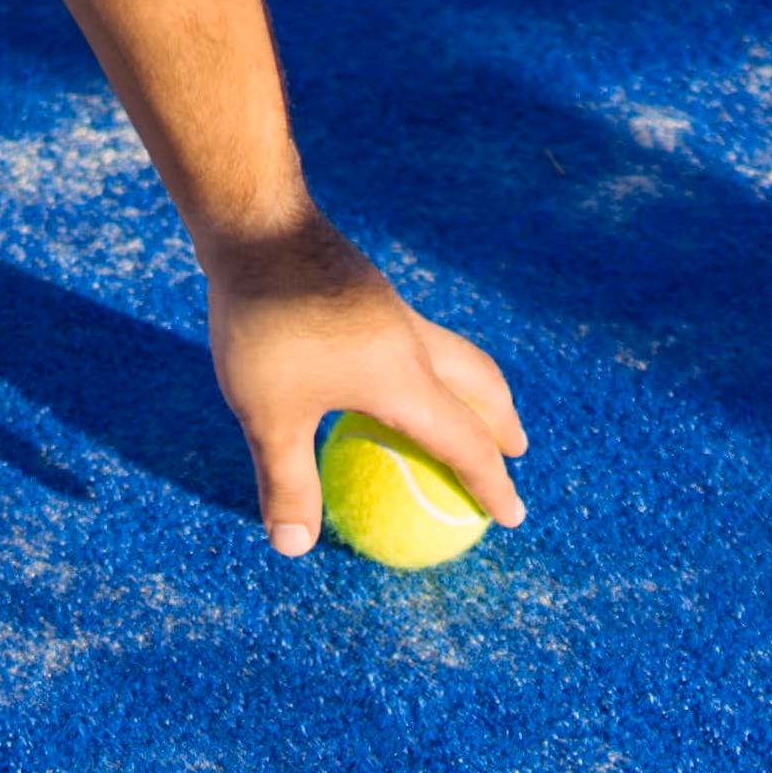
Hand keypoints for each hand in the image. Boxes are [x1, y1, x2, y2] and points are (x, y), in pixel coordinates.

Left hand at [201, 217, 527, 558]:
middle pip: (481, 385)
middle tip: (513, 450)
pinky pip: (417, 338)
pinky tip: (391, 370)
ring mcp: (392, 312)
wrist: (258, 225)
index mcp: (404, 380)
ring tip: (466, 409)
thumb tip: (293, 548)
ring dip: (471, 388)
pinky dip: (428, 366)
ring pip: (453, 356)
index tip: (512, 515)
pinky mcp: (368, 292)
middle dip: (501, 422)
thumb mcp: (266, 413)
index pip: (465, 443)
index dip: (491, 484)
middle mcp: (412, 344)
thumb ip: (286, 479)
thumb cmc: (264, 324)